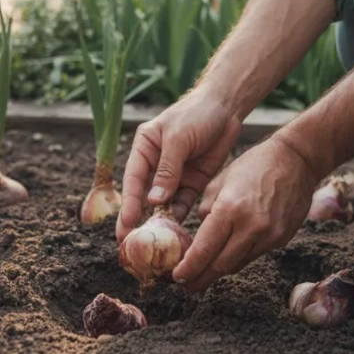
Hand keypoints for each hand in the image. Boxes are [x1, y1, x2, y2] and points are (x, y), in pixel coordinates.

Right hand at [116, 90, 241, 241]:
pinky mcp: (192, 182)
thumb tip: (154, 200)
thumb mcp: (179, 138)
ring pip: (163, 204)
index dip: (128, 204)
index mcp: (144, 148)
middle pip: (144, 196)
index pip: (133, 180)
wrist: (227, 108)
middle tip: (130, 244)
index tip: (125, 225)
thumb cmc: (197, 114)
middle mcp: (155, 164)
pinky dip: (180, 218)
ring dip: (159, 221)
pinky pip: (183, 204)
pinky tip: (177, 234)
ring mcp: (174, 175)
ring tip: (154, 245)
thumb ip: (167, 169)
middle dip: (137, 220)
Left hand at [173, 135, 319, 291]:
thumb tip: (200, 235)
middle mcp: (251, 226)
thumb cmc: (254, 165)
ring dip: (218, 271)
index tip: (177, 277)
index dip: (188, 269)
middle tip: (187, 285)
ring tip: (204, 273)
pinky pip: (253, 255)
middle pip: (220, 266)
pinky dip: (238, 258)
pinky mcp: (281, 239)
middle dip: (200, 278)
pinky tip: (228, 255)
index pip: (204, 250)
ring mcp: (269, 235)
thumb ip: (206, 211)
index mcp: (230, 209)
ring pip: (237, 265)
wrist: (296, 161)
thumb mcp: (220, 181)